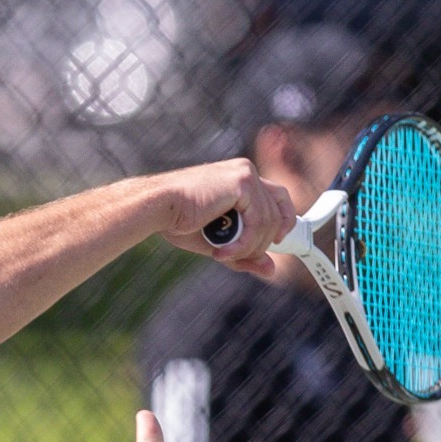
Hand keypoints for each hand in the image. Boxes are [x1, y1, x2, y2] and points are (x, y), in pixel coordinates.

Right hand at [153, 160, 297, 279]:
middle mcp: (246, 172)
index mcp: (240, 179)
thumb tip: (270, 269)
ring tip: (222, 255)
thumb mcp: (218, 242)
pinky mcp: (242, 182)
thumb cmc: (178, 221)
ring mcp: (246, 175)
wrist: (158, 208)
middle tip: (243, 256)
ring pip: (269, 220)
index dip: (282, 221)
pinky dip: (242, 243)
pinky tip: (220, 252)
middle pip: (278, 210)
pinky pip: (258, 221)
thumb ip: (245, 253)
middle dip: (265, 240)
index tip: (276, 242)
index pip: (277, 198)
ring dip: (248, 247)